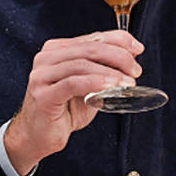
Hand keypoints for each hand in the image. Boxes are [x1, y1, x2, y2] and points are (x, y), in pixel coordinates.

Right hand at [3, 30, 143, 175]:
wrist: (38, 137)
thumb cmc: (63, 112)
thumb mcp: (87, 87)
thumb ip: (101, 72)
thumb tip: (130, 61)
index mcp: (56, 50)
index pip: (92, 38)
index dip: (118, 40)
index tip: (137, 48)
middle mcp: (46, 58)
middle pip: (89, 48)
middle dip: (118, 56)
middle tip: (135, 70)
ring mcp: (42, 75)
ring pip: (82, 64)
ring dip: (110, 72)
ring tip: (128, 82)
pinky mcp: (43, 95)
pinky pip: (73, 83)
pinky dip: (95, 82)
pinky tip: (111, 86)